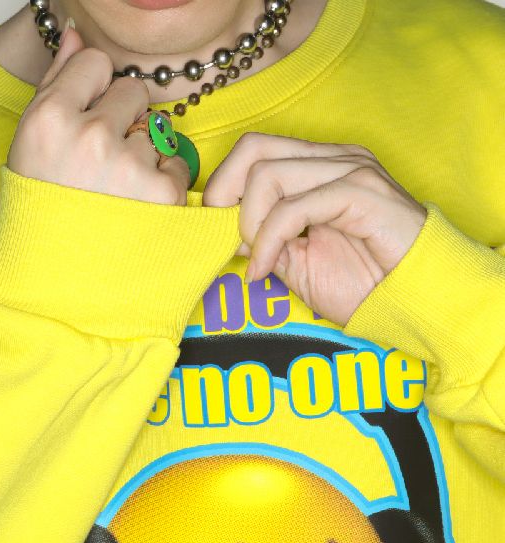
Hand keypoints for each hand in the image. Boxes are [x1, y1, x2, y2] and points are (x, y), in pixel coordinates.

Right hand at [7, 23, 190, 204]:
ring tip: (116, 196)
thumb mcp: (30, 146)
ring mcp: (128, 167)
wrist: (53, 287)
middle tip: (101, 168)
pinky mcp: (161, 196)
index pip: (98, 64)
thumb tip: (78, 35)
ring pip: (156, 131)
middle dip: (124, 122)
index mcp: (49, 118)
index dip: (95, 95)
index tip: (85, 128)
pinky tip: (136, 210)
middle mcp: (90, 137)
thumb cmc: (39, 217)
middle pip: (134, 93)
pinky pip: (177, 166)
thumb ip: (56, 83)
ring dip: (143, 157)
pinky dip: (163, 185)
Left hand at [202, 133, 427, 326]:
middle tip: (229, 243)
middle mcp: (334, 158)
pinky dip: (269, 242)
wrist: (416, 299)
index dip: (223, 188)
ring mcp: (350, 170)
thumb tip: (225, 232)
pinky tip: (267, 271)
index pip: (254, 149)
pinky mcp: (362, 192)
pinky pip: (295, 207)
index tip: (218, 233)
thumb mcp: (298, 263)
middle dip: (225, 198)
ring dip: (250, 226)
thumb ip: (264, 241)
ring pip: (268, 174)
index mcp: (319, 166)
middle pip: (253, 149)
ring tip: (260, 263)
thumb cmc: (364, 283)